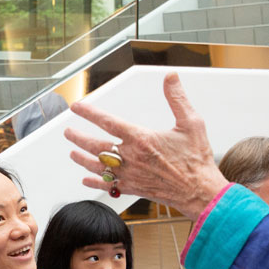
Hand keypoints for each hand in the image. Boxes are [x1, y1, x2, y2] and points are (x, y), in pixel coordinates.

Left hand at [64, 73, 227, 219]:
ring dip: (83, 159)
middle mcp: (131, 157)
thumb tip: (170, 77)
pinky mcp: (133, 188)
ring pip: (98, 167)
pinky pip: (108, 186)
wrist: (200, 191)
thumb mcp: (191, 123)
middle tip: (68, 132)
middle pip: (96, 146)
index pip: (108, 122)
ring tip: (73, 153)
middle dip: (79, 138)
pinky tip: (85, 180)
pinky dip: (94, 183)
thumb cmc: (197, 158)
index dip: (90, 113)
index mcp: (141, 138)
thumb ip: (177, 98)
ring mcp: (130, 175)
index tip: (77, 107)